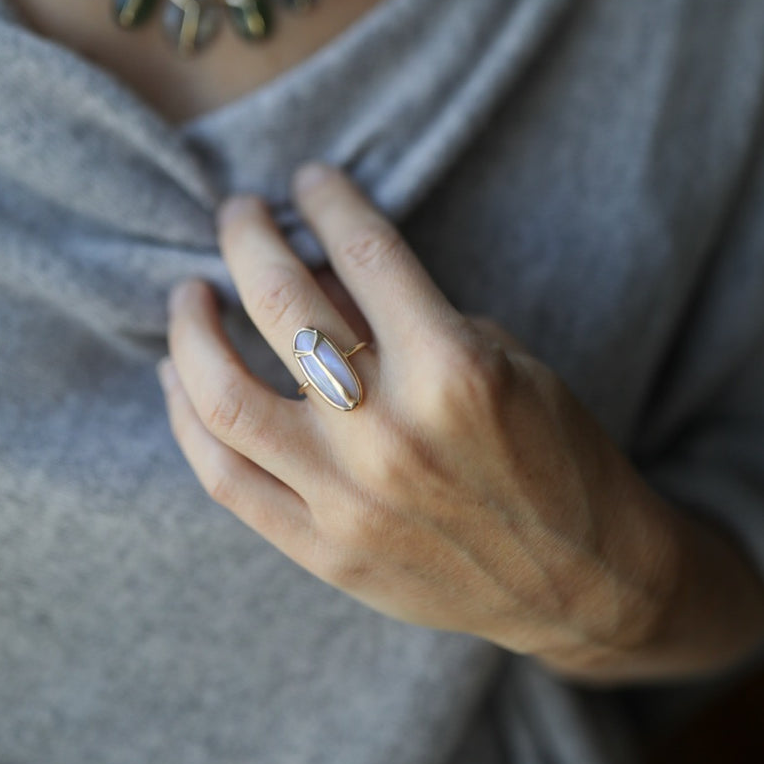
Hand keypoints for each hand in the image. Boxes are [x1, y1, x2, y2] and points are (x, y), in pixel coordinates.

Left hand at [160, 165, 694, 673]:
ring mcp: (348, 498)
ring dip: (191, 331)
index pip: (365, 252)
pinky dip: (188, 420)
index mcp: (454, 370)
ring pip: (224, 398)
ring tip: (189, 294)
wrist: (584, 583)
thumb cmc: (555, 454)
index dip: (328, 200)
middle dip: (247, 240)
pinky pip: (225, 479)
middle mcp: (390, 432)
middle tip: (236, 214)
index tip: (307, 181)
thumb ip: (401, 316)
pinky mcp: (323, 550)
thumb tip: (310, 269)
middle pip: (281, 308)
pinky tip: (180, 378)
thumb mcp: (500, 358)